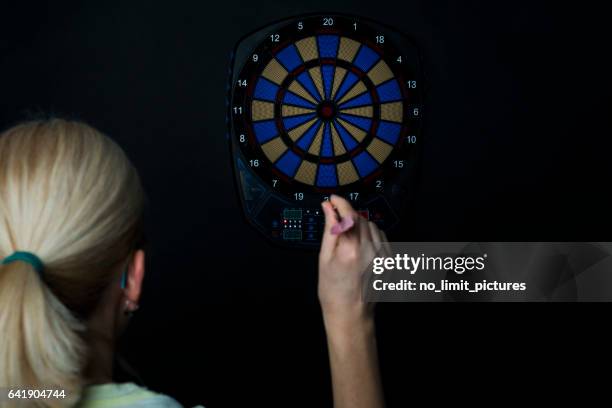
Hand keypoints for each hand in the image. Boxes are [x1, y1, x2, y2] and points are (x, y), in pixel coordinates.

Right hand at [318, 194, 387, 407]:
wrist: (350, 314)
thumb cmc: (333, 290)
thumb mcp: (324, 258)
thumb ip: (330, 229)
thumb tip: (328, 208)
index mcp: (351, 249)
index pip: (349, 213)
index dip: (340, 202)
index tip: (333, 199)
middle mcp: (370, 250)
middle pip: (361, 218)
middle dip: (348, 214)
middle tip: (337, 220)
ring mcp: (383, 256)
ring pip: (373, 226)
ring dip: (360, 224)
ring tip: (349, 238)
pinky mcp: (390, 261)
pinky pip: (382, 237)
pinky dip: (371, 235)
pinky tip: (361, 245)